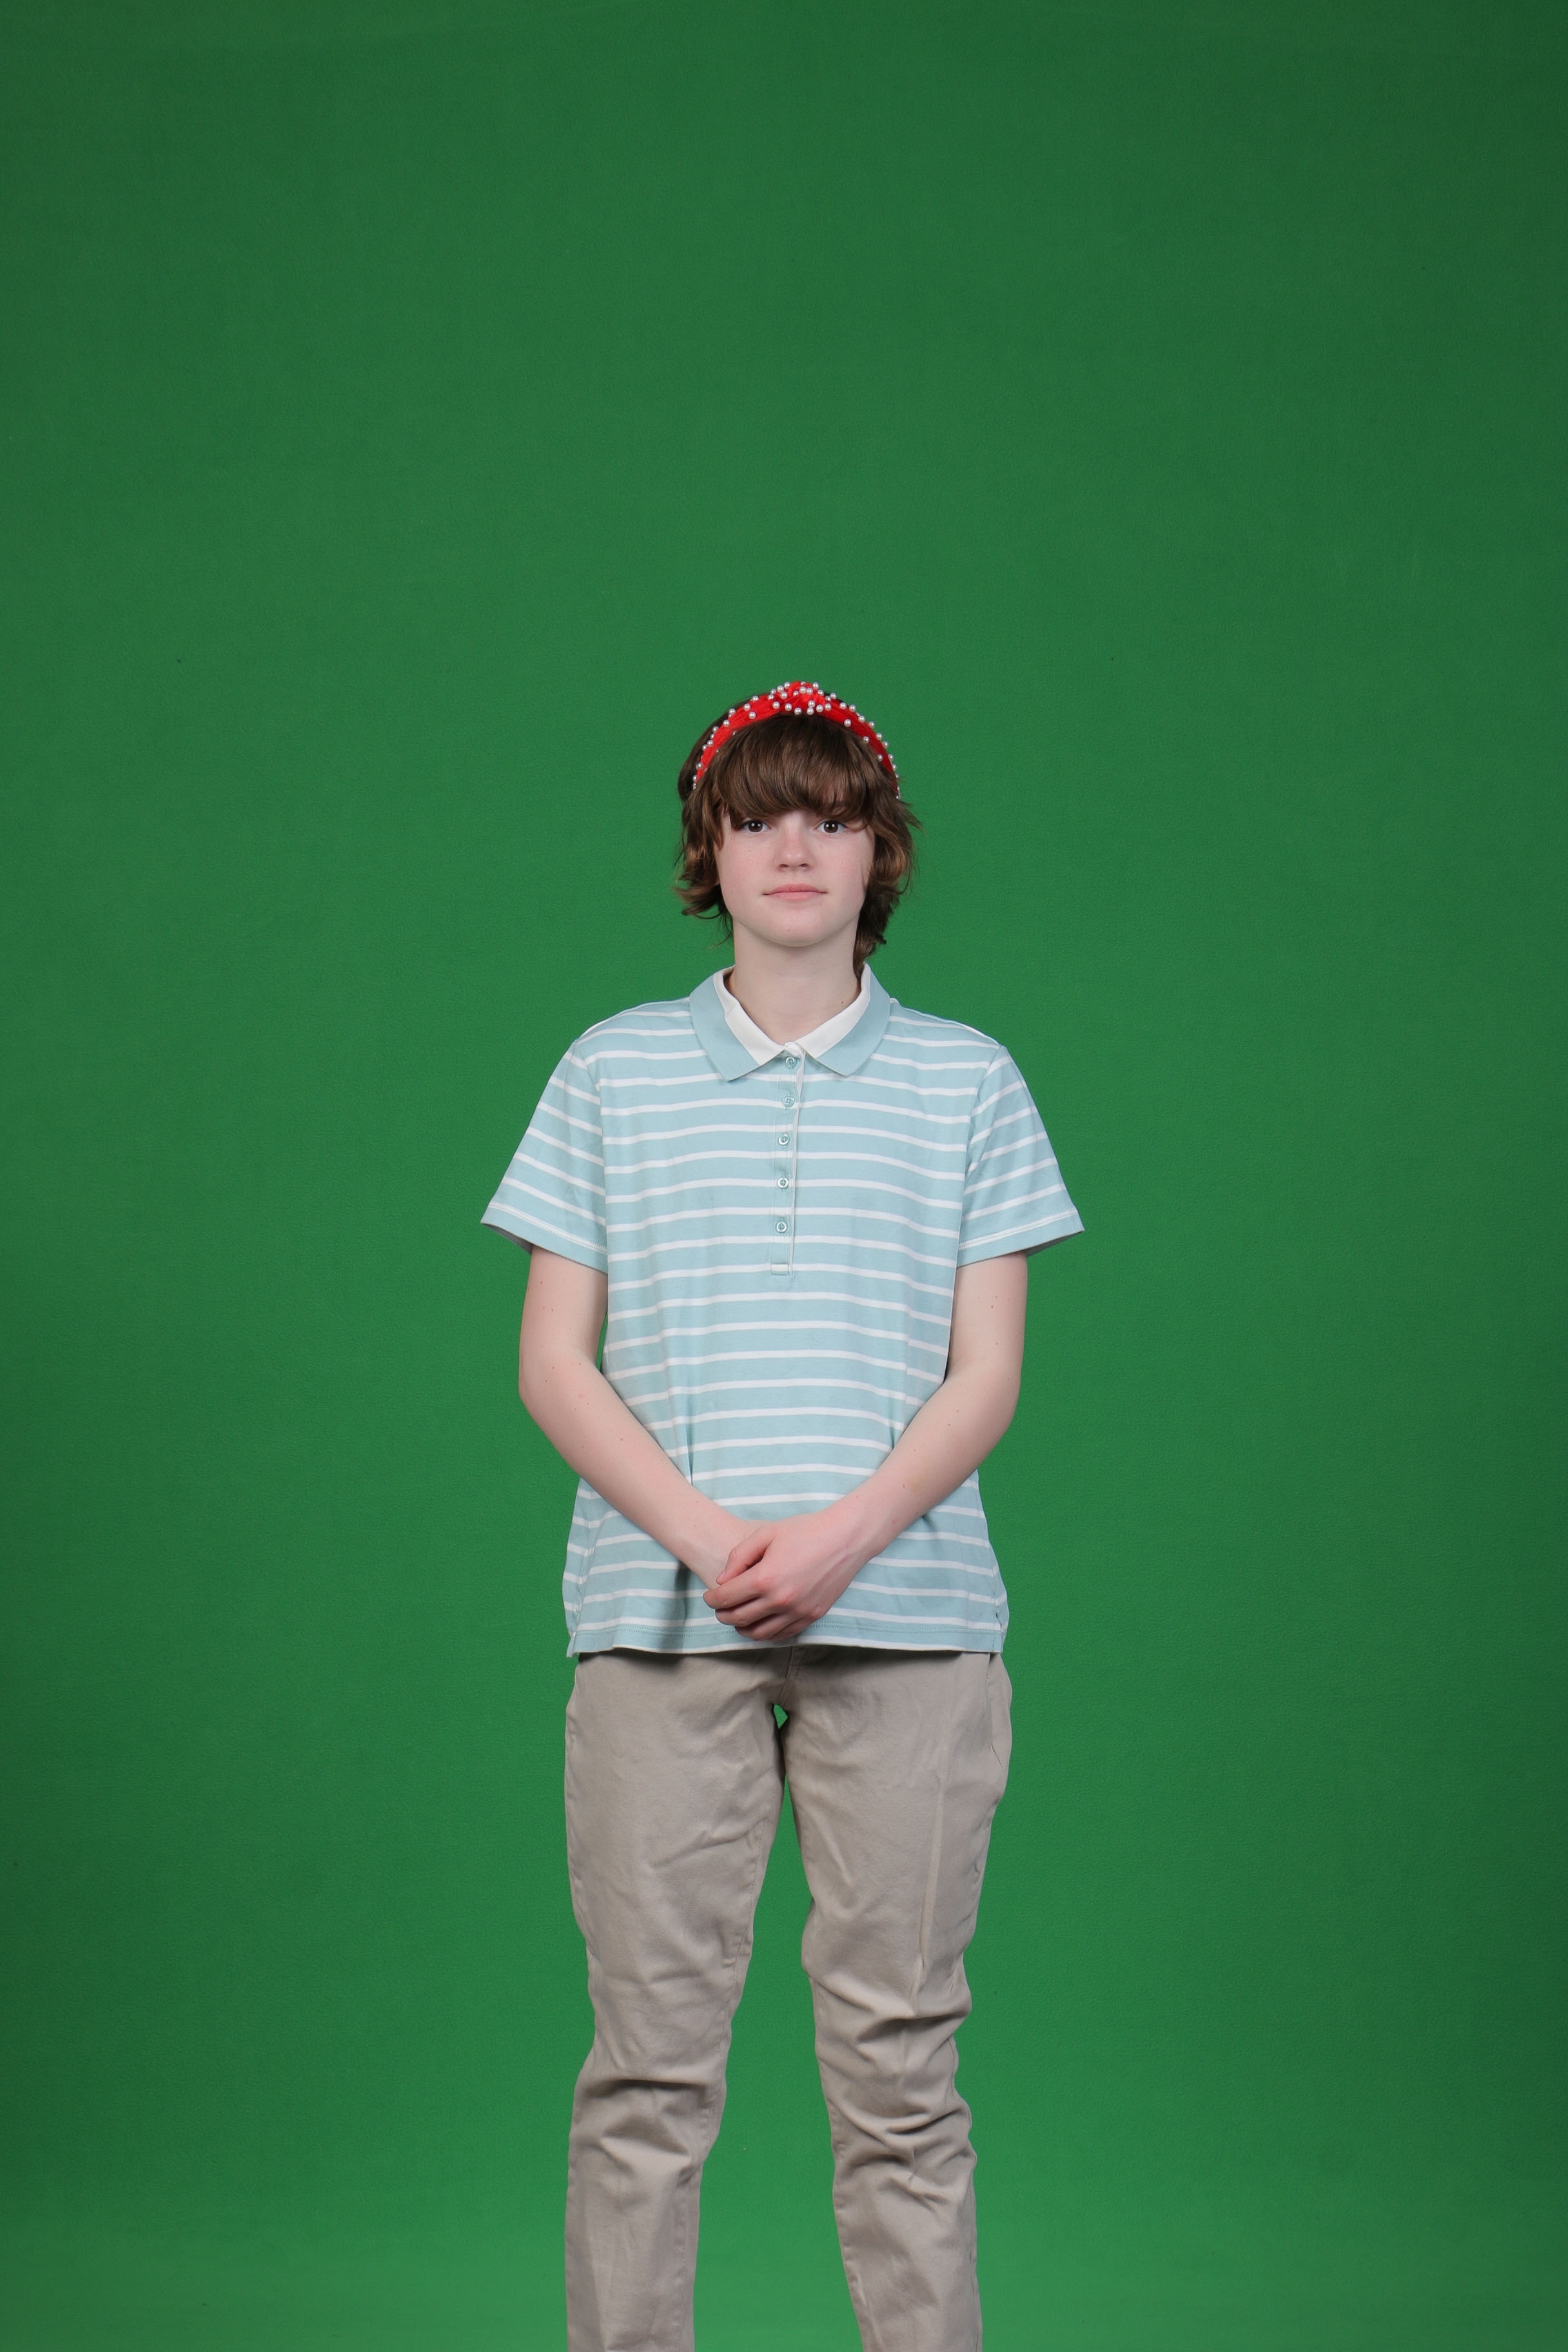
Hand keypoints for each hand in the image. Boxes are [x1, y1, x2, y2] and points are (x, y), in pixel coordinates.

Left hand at [702, 1503, 873, 1641]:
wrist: (846, 1538)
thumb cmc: (805, 1530)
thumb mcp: (766, 1534)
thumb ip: (739, 1556)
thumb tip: (722, 1581)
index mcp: (765, 1578)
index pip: (726, 1598)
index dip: (712, 1599)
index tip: (709, 1596)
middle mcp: (780, 1600)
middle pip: (739, 1618)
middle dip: (722, 1614)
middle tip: (719, 1608)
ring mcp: (797, 1611)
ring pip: (759, 1633)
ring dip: (742, 1628)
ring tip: (737, 1617)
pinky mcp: (812, 1616)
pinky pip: (782, 1634)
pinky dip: (766, 1633)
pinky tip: (760, 1622)